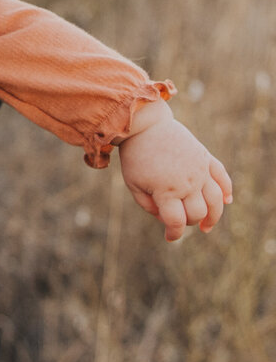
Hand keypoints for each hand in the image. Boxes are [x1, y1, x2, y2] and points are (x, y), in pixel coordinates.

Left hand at [118, 104, 231, 242]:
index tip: (170, 237)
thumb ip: (148, 206)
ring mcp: (199, 169)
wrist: (146, 125)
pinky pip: (222, 176)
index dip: (174, 234)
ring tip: (207, 225)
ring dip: (214, 216)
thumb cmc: (136, 156)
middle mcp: (187, 182)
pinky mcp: (205, 157)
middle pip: (198, 213)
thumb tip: (166, 218)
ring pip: (216, 200)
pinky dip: (227, 190)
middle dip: (190, 222)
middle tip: (180, 220)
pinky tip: (227, 201)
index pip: (177, 222)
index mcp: (166, 190)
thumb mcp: (133, 184)